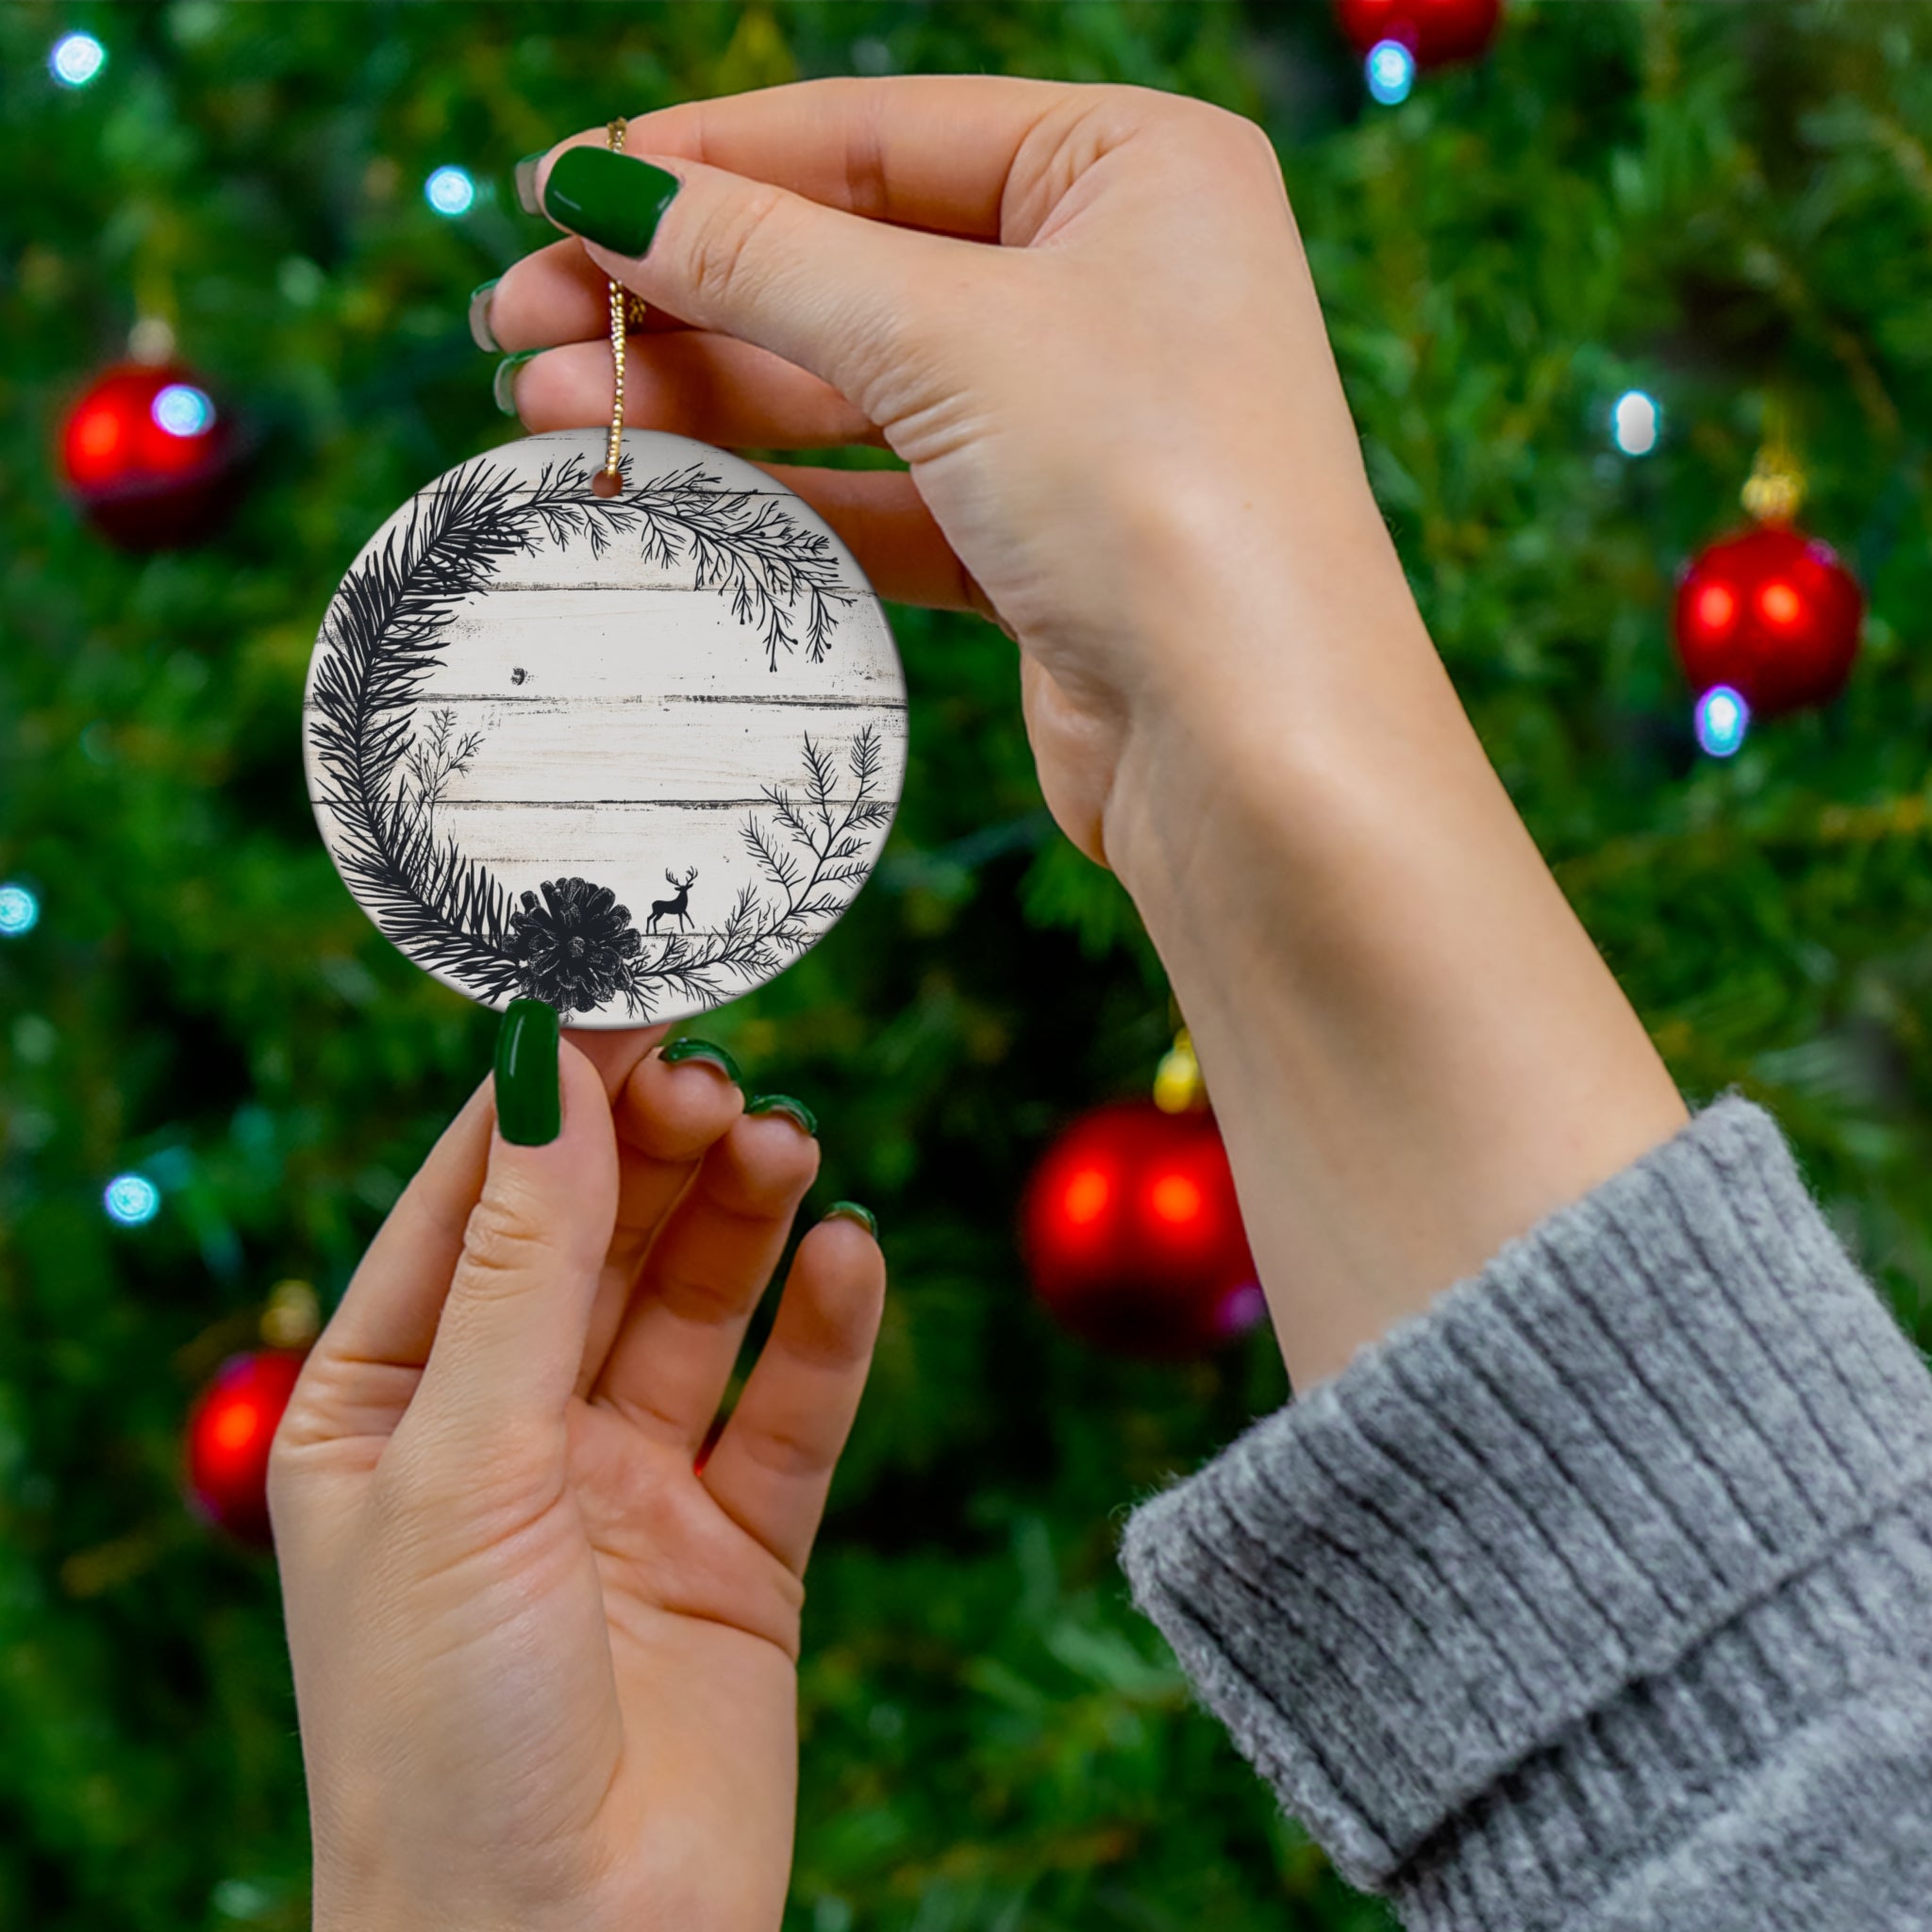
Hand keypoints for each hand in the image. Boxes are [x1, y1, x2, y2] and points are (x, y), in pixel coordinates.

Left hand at [270, 1027, 883, 1931]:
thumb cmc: (443, 1730)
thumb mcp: (462, 1465)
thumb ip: (523, 1265)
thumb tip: (552, 1072)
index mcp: (388, 1405)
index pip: (473, 1203)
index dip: (548, 1097)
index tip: (622, 993)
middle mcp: (508, 1432)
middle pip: (598, 1239)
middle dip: (656, 1152)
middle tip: (721, 1078)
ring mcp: (627, 1488)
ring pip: (697, 1306)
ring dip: (743, 1218)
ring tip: (787, 1145)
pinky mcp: (738, 1549)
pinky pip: (790, 1410)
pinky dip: (825, 1330)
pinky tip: (849, 1257)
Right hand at [485, 78, 1684, 1387]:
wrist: (1257, 750)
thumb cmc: (1153, 493)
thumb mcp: (945, 337)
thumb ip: (764, 259)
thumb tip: (599, 193)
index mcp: (1132, 169)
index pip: (876, 134)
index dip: (705, 162)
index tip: (555, 194)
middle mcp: (1115, 282)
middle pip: (852, 262)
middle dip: (682, 294)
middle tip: (517, 323)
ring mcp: (1080, 421)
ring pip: (855, 387)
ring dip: (704, 396)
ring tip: (547, 406)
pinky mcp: (1045, 546)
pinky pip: (884, 492)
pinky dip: (776, 490)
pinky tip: (655, 485)